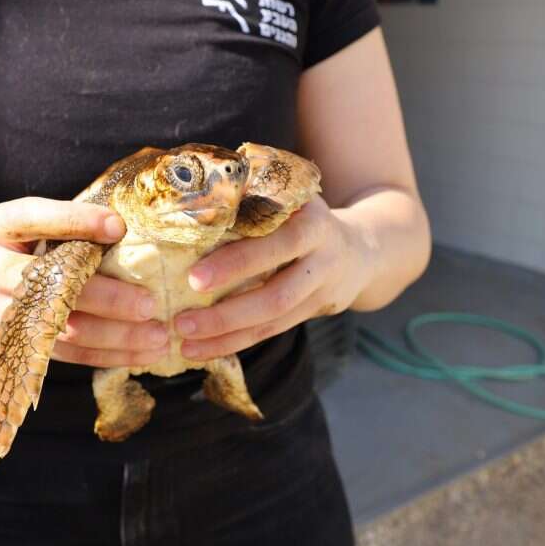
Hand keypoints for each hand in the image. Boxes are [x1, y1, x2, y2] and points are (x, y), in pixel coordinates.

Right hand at [0, 197, 168, 366]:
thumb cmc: (10, 245)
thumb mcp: (25, 219)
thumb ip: (65, 220)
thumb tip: (120, 226)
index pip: (37, 218)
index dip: (77, 222)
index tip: (119, 226)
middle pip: (54, 289)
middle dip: (107, 299)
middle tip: (149, 302)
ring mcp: (0, 315)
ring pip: (65, 332)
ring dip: (117, 337)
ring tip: (158, 335)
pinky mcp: (15, 347)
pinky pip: (67, 355)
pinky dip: (108, 356)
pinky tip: (142, 353)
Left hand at [173, 196, 369, 359]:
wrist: (362, 249)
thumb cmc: (304, 214)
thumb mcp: (291, 196)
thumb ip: (254, 195)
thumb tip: (191, 198)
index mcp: (313, 224)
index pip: (277, 246)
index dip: (237, 263)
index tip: (195, 277)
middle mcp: (322, 261)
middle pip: (276, 295)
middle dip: (227, 313)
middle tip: (182, 322)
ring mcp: (320, 292)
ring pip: (273, 321)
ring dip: (227, 335)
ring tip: (186, 343)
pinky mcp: (312, 314)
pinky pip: (272, 332)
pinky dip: (236, 342)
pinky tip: (203, 350)